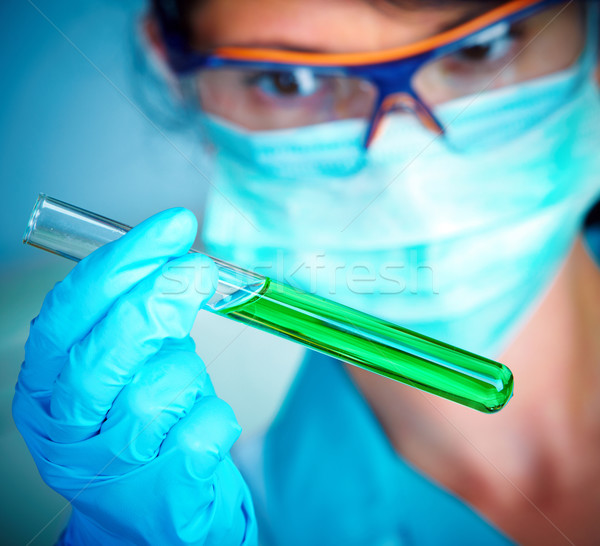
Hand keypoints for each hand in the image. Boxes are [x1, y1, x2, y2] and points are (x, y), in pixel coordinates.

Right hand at [12, 208, 256, 544]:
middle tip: (199, 269)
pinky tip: (202, 422)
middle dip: (158, 301)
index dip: (122, 262)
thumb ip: (133, 316)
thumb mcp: (120, 365)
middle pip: (105, 352)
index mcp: (45, 383)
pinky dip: (215, 417)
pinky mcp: (157, 496)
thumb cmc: (137, 421)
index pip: (69, 312)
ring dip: (188, 375)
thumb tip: (175, 250)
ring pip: (156, 391)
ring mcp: (107, 467)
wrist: (149, 512)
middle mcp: (64, 425)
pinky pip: (202, 433)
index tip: (173, 226)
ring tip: (187, 384)